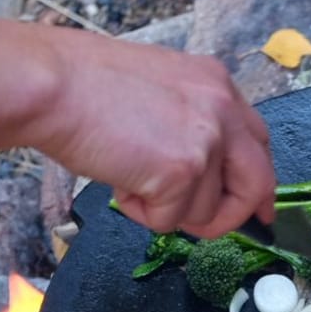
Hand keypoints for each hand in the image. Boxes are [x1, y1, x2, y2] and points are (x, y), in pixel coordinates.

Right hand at [40, 33, 275, 237]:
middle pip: (257, 182)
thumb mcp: (157, 88)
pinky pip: (171, 221)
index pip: (257, 141)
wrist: (53, 85)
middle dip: (233, 215)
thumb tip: (197, 167)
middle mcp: (222, 109)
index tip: (258, 207)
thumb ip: (188, 121)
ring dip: (165, 209)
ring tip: (127, 176)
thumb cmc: (83, 85)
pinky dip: (141, 213)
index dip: (258, 181)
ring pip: (205, 211)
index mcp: (216, 83)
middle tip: (209, 228)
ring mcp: (207, 141)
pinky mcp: (183, 171)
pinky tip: (119, 181)